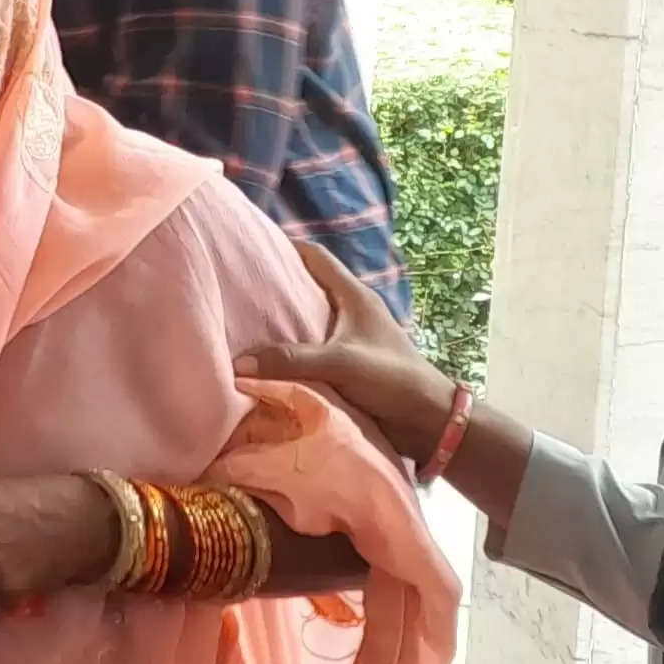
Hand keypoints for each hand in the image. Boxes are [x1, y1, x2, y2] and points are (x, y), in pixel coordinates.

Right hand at [237, 239, 457, 462]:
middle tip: (236, 285)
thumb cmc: (392, 378)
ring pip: (306, 319)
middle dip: (274, 284)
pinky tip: (265, 357)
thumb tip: (239, 363)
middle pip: (307, 286)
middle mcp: (350, 312)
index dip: (285, 246)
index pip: (316, 257)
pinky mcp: (346, 363)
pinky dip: (288, 349)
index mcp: (354, 296)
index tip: (252, 244)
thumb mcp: (341, 363)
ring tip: (242, 320)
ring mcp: (349, 338)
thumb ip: (291, 360)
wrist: (426, 419)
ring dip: (280, 320)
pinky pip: (309, 348)